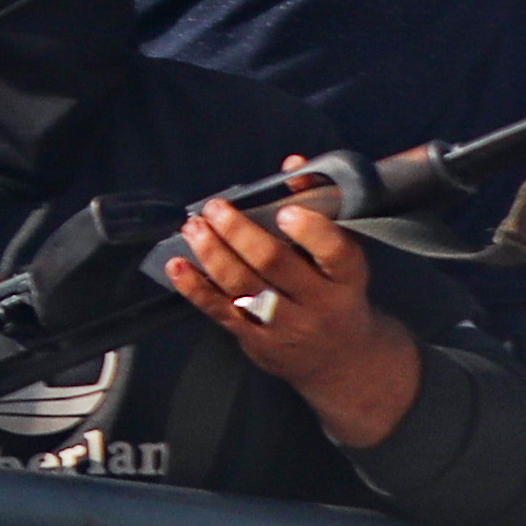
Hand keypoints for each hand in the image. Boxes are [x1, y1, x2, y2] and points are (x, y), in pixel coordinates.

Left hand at [176, 185, 422, 446]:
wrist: (343, 361)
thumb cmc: (339, 294)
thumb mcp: (342, 258)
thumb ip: (320, 209)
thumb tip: (292, 164)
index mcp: (347, 278)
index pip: (336, 252)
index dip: (312, 231)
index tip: (286, 212)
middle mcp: (318, 304)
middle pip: (274, 265)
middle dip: (239, 232)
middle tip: (216, 208)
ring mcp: (284, 326)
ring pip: (242, 287)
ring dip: (212, 253)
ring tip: (194, 227)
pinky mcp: (255, 340)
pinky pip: (220, 311)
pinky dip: (195, 287)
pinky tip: (178, 265)